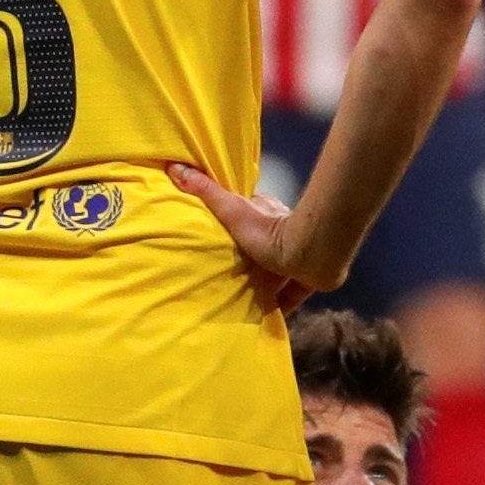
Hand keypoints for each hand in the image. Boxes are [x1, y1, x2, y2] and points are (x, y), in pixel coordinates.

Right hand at [163, 159, 328, 311]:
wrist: (310, 254)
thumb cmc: (269, 231)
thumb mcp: (232, 209)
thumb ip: (207, 192)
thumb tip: (175, 167)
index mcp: (268, 211)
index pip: (250, 211)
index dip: (235, 220)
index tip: (220, 234)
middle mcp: (286, 230)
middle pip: (263, 243)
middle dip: (250, 256)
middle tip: (228, 272)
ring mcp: (299, 255)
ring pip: (278, 269)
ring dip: (265, 281)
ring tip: (243, 297)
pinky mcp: (310, 278)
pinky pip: (293, 293)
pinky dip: (282, 304)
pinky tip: (268, 317)